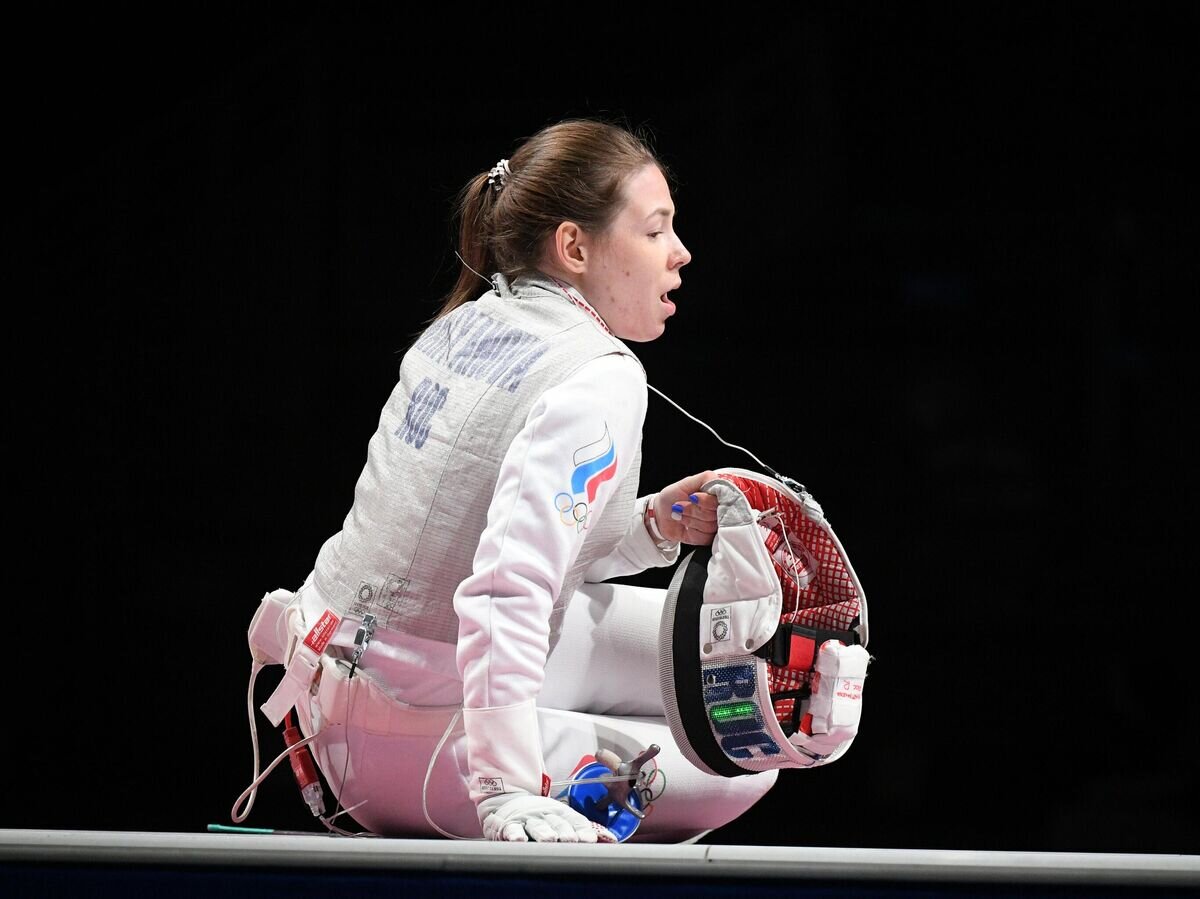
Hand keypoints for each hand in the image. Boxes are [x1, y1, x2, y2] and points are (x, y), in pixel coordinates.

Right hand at [478, 793, 617, 842]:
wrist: (510, 799)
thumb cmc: (542, 815)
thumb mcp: (563, 818)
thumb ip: (585, 829)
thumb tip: (612, 840)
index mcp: (561, 813)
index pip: (575, 820)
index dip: (582, 829)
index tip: (590, 838)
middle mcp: (546, 814)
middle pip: (557, 823)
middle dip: (564, 831)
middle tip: (570, 839)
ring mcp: (528, 818)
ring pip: (536, 826)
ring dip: (543, 832)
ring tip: (549, 839)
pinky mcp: (509, 823)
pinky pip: (511, 828)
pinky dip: (514, 833)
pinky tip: (518, 839)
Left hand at [650, 471, 718, 544]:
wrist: (660, 515)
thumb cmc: (672, 497)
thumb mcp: (686, 482)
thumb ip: (706, 479)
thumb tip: (719, 482)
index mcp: (715, 495)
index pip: (723, 500)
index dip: (706, 501)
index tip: (692, 497)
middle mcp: (718, 510)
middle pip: (715, 514)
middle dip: (693, 510)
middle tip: (679, 505)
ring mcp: (714, 525)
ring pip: (709, 526)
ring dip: (689, 519)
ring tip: (679, 514)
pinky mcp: (707, 538)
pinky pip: (704, 537)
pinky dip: (690, 530)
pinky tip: (684, 525)